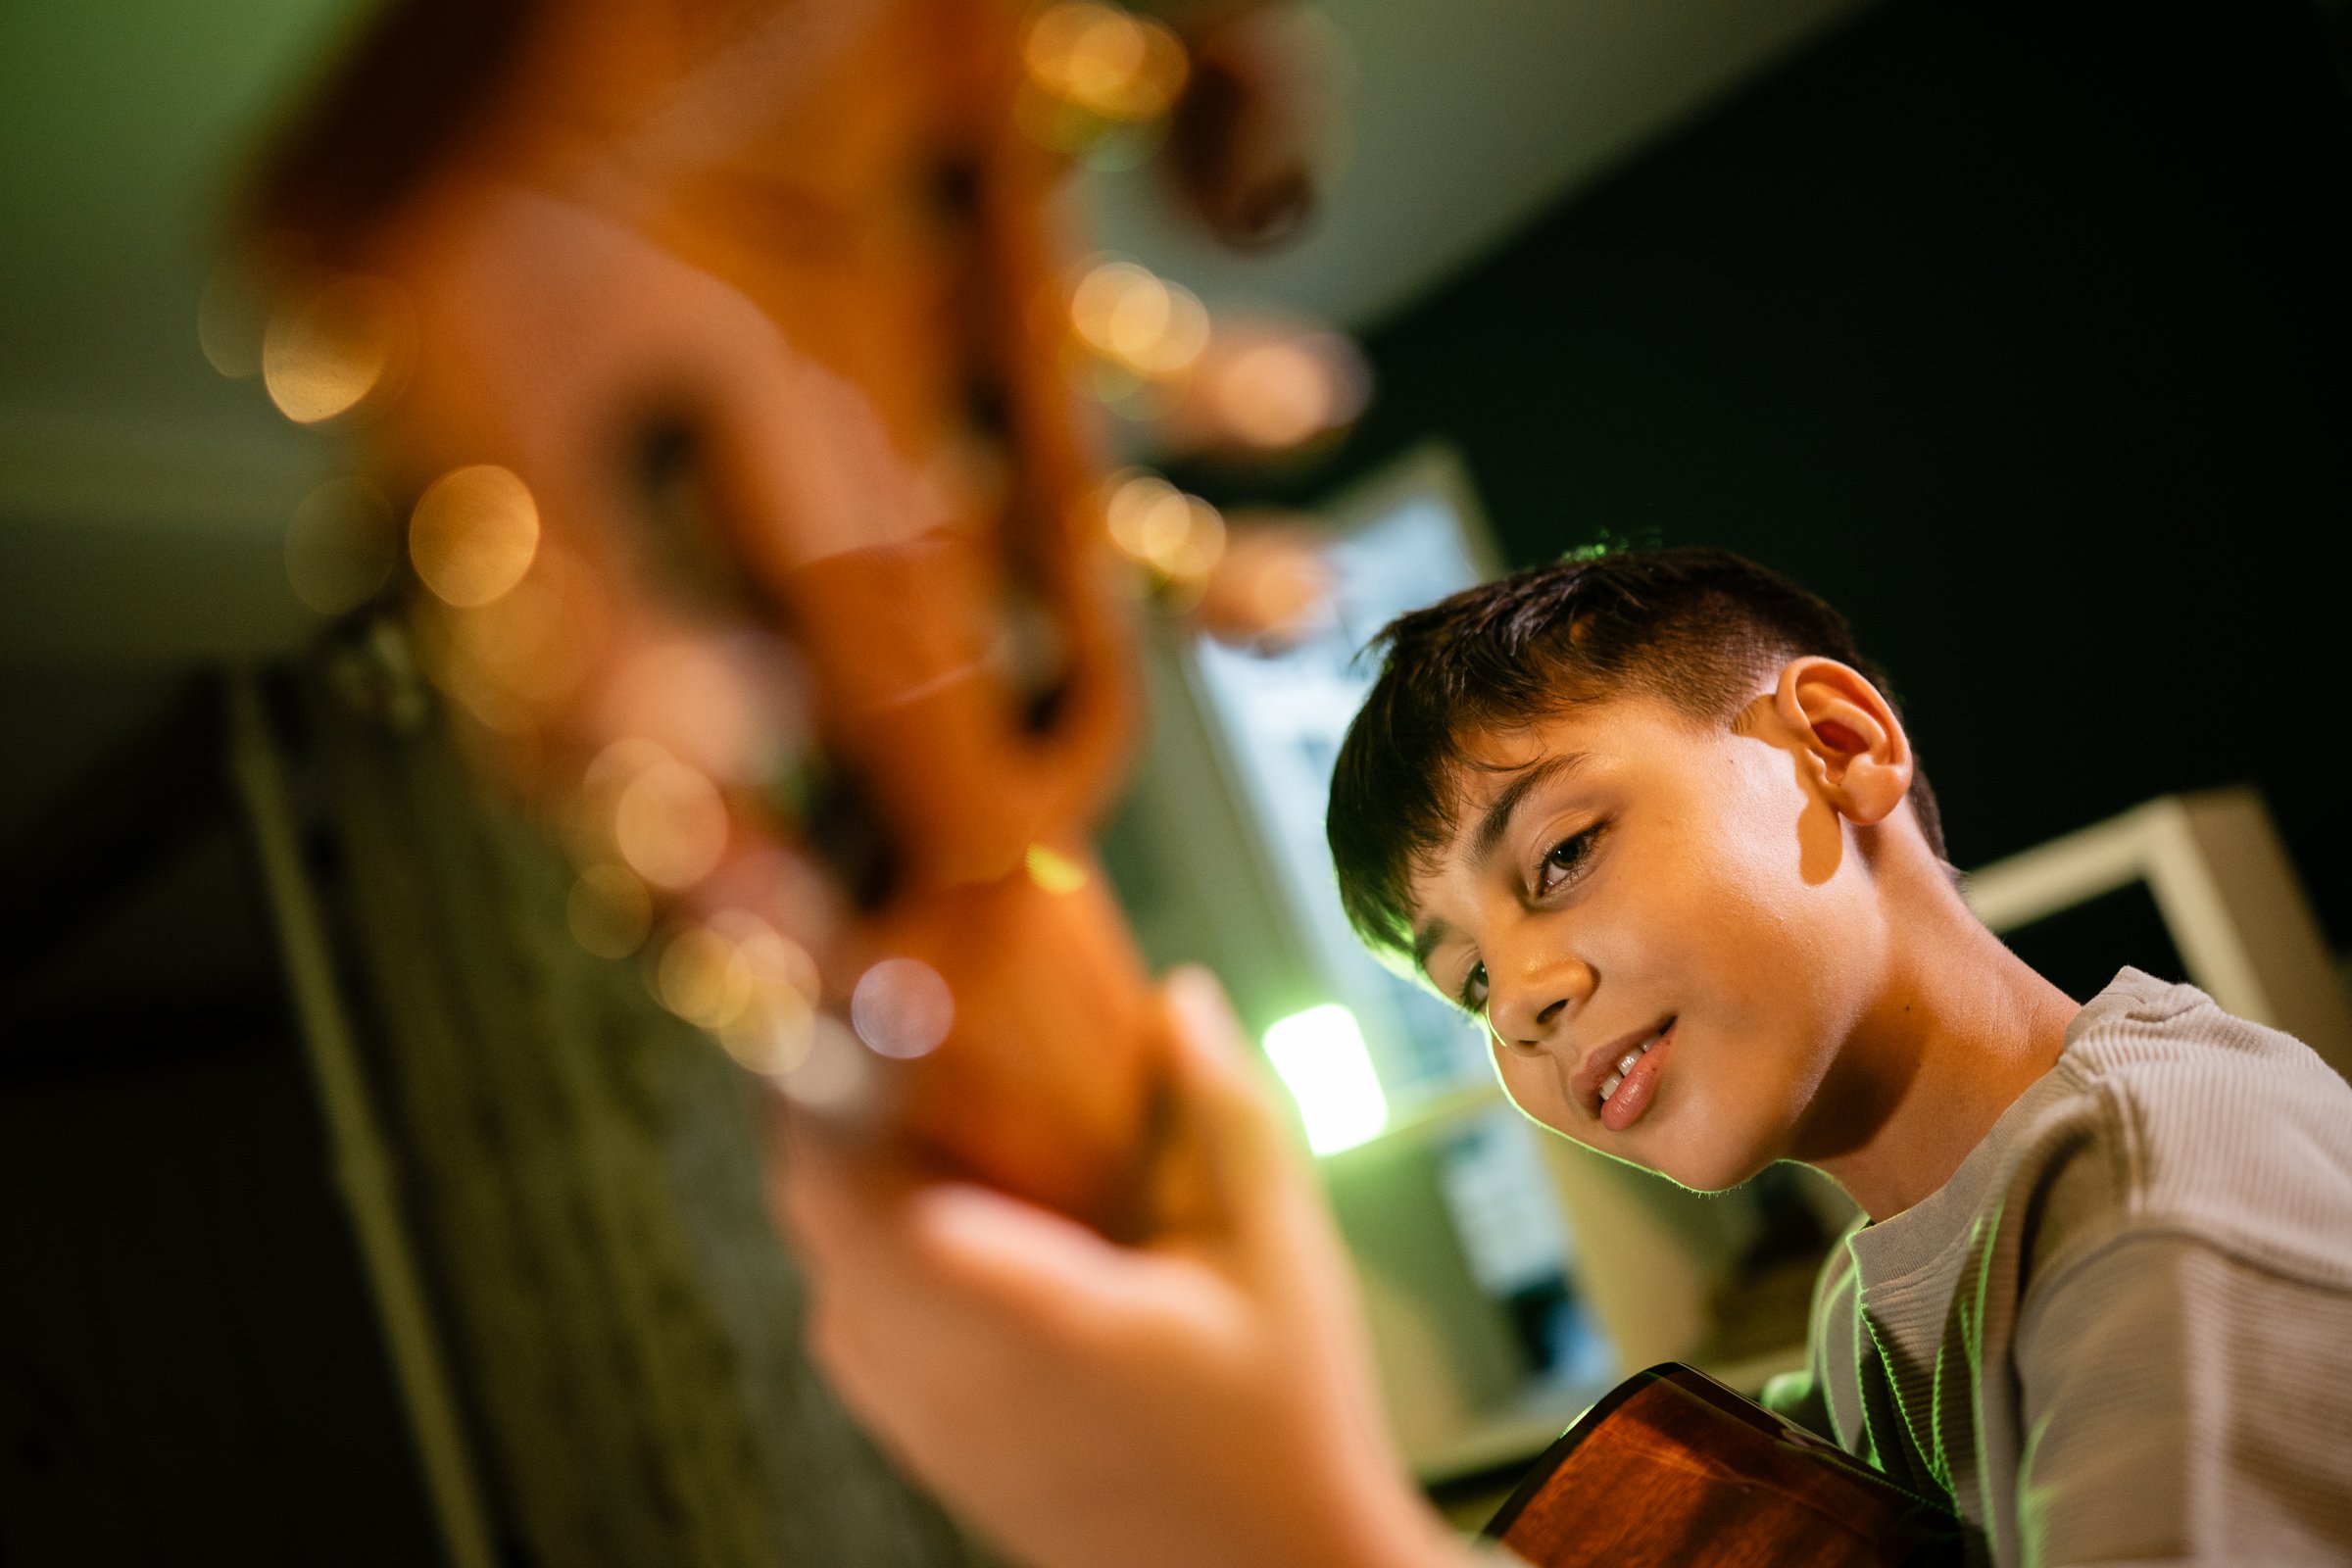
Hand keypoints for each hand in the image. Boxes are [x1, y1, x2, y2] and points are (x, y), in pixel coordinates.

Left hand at [776, 967, 1467, 1567]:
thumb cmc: (1285, 1423)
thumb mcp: (1279, 1252)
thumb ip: (1223, 1116)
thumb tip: (1176, 998)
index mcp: (1027, 1309)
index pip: (854, 1180)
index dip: (824, 1077)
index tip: (846, 996)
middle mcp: (949, 1370)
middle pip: (816, 1215)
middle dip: (825, 1107)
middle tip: (872, 1025)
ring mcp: (931, 1423)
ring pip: (823, 1277)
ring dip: (838, 1187)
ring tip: (896, 1109)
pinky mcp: (934, 1455)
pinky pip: (851, 1339)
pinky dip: (861, 1264)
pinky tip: (931, 1227)